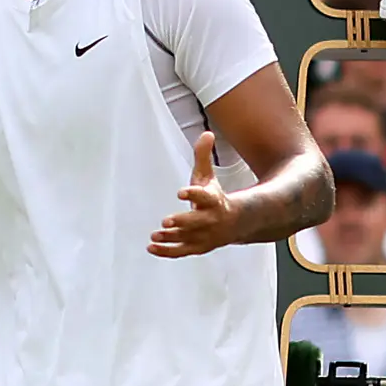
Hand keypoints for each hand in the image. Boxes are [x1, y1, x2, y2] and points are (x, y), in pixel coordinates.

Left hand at [151, 136, 248, 258]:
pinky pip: (182, 252)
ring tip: (155, 235)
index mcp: (213, 200)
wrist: (234, 223)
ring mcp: (205, 236)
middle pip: (197, 222)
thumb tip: (207, 133)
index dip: (192, 195)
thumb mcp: (208, 176)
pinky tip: (151, 247)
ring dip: (171, 238)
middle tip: (165, 220)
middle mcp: (211, 219)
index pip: (204, 197)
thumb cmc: (214, 197)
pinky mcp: (198, 247)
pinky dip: (167, 252)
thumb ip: (203, 156)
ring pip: (188, 238)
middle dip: (182, 222)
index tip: (180, 192)